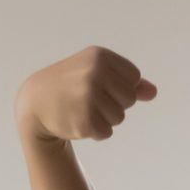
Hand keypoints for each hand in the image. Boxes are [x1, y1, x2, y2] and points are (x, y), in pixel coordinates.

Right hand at [18, 46, 157, 142]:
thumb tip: (153, 93)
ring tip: (81, 109)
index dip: (119, 86)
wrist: (35, 102)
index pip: (133, 78)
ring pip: (119, 117)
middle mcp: (95, 73)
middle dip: (114, 104)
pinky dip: (95, 132)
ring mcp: (89, 96)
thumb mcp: (97, 74)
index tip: (98, 84)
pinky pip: (106, 132)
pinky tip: (77, 121)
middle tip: (88, 100)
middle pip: (129, 99)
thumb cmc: (70, 86)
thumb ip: (128, 82)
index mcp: (100, 57)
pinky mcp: (84, 119)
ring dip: (104, 119)